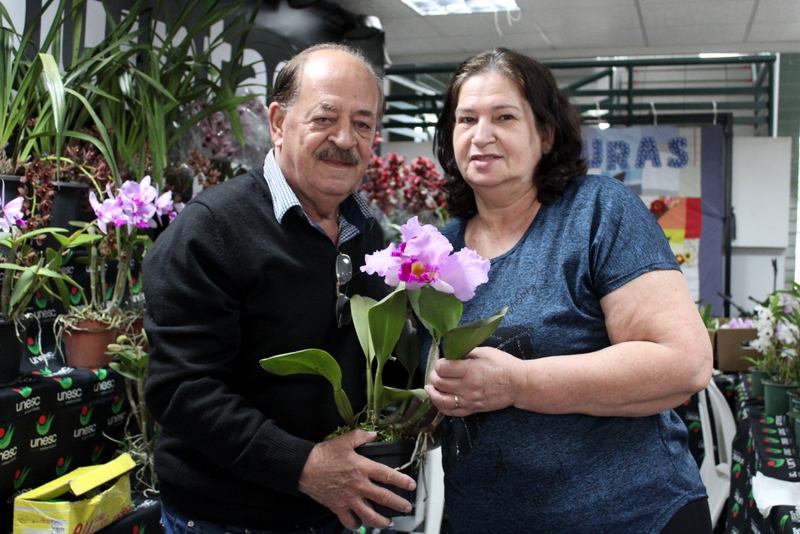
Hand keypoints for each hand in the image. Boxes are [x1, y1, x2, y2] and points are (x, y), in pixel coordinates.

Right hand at [297, 430, 415, 529]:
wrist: (304, 467)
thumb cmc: (324, 454)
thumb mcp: (345, 440)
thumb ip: (362, 436)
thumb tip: (374, 434)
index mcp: (362, 468)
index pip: (387, 475)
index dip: (402, 481)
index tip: (411, 485)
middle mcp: (359, 485)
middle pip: (384, 498)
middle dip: (398, 504)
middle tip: (406, 507)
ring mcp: (349, 498)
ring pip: (369, 515)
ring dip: (381, 521)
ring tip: (388, 522)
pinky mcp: (338, 507)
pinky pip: (349, 521)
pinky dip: (355, 525)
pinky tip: (359, 524)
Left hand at [425, 346, 525, 415]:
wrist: (519, 384)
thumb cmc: (504, 365)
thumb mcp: (485, 351)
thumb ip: (466, 352)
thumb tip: (451, 353)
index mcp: (471, 370)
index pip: (443, 369)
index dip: (439, 364)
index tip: (442, 362)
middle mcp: (468, 387)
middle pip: (440, 383)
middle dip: (434, 376)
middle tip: (436, 372)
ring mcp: (470, 400)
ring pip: (442, 401)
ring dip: (433, 393)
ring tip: (429, 387)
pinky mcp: (474, 409)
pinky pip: (453, 412)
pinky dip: (442, 407)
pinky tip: (439, 400)